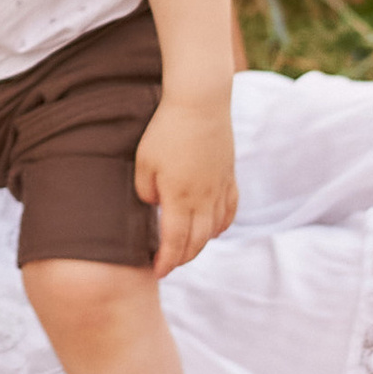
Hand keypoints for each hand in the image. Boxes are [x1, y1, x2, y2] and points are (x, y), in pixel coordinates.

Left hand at [136, 90, 236, 279]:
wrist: (201, 102)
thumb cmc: (165, 129)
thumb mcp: (143, 162)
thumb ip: (146, 191)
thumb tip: (155, 206)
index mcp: (180, 198)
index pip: (175, 242)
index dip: (166, 262)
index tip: (157, 271)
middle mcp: (204, 198)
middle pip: (197, 242)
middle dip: (182, 259)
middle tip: (168, 265)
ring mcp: (220, 188)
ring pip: (214, 229)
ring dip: (200, 244)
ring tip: (185, 248)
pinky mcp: (230, 176)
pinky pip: (229, 211)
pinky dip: (220, 226)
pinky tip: (211, 229)